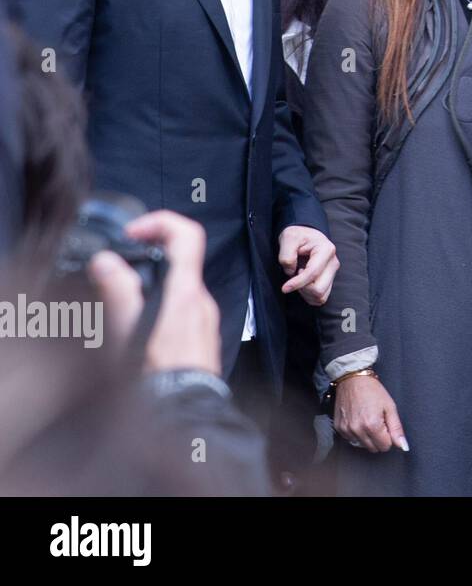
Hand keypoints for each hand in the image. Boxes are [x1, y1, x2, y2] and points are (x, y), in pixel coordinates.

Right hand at [89, 210, 220, 375]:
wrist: (186, 409)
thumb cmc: (159, 373)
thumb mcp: (129, 329)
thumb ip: (118, 291)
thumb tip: (106, 260)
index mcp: (186, 291)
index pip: (188, 235)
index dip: (160, 223)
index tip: (133, 233)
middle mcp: (202, 301)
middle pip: (181, 261)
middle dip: (149, 258)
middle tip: (121, 266)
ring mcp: (205, 319)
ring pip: (180, 288)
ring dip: (154, 286)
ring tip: (125, 302)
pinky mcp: (203, 335)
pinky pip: (184, 309)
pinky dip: (163, 307)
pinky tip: (142, 327)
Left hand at [277, 225, 338, 305]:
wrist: (305, 235)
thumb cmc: (298, 236)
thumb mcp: (288, 238)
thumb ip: (287, 255)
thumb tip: (291, 272)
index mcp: (326, 250)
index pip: (313, 273)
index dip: (297, 283)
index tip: (284, 288)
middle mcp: (333, 263)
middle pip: (319, 289)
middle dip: (302, 288)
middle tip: (293, 276)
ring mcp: (332, 273)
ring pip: (321, 296)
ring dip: (306, 293)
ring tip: (298, 280)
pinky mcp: (329, 280)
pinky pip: (320, 297)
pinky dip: (309, 296)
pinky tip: (303, 284)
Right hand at [333, 375, 407, 452]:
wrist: (352, 379)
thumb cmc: (372, 390)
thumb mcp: (390, 407)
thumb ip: (397, 429)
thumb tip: (403, 446)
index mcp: (372, 425)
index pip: (385, 446)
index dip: (388, 436)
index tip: (386, 424)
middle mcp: (358, 430)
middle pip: (373, 448)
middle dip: (378, 438)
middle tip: (378, 421)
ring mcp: (346, 430)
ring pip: (362, 446)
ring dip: (367, 437)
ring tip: (367, 419)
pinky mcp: (339, 428)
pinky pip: (351, 440)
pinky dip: (356, 433)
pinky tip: (358, 420)